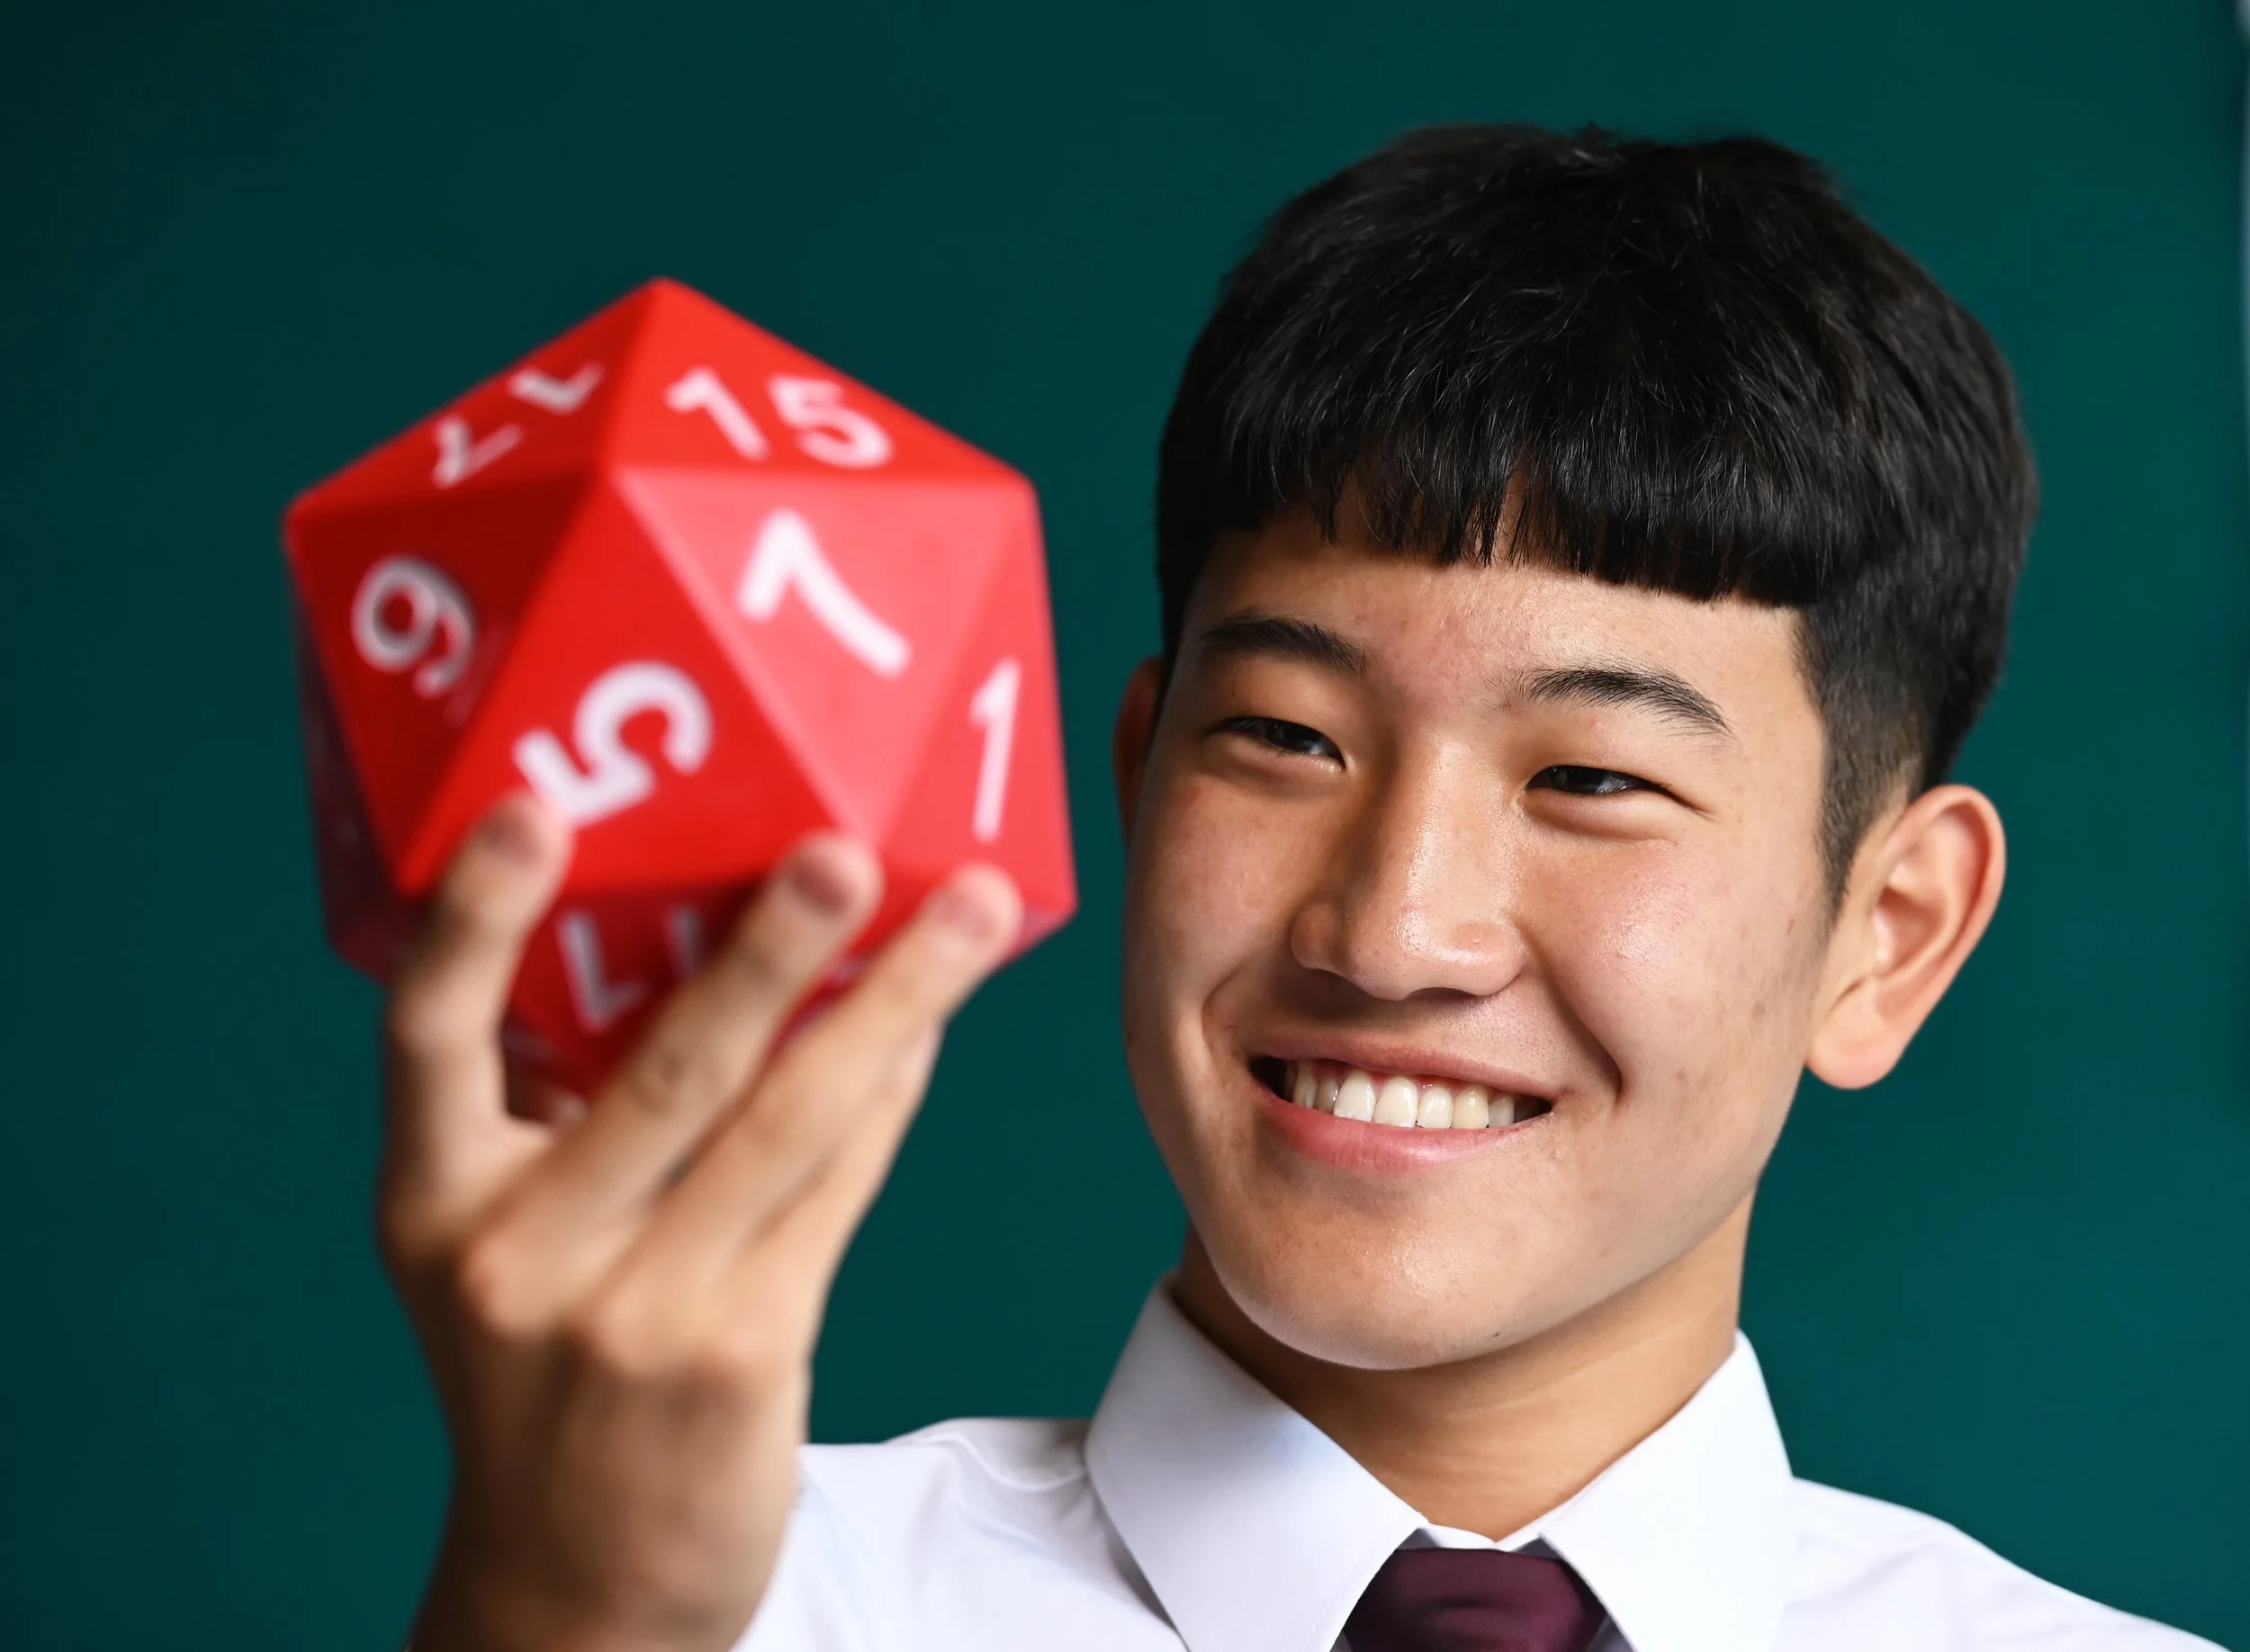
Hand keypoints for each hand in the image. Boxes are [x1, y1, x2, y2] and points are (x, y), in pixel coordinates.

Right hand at [377, 794, 1021, 1651]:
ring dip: (895, 999)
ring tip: (972, 911)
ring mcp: (637, 1314)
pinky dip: (891, 1089)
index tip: (531, 807)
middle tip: (845, 847)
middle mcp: (521, 1256)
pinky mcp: (743, 1353)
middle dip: (768, 948)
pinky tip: (935, 1020)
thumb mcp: (503, 1249)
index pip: (429, 1037)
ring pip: (790, 1119)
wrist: (573, 1587)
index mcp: (435, 1203)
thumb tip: (696, 928)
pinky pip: (837, 1187)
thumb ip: (560, 1116)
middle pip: (663, 1068)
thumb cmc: (543, 1372)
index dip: (475, 918)